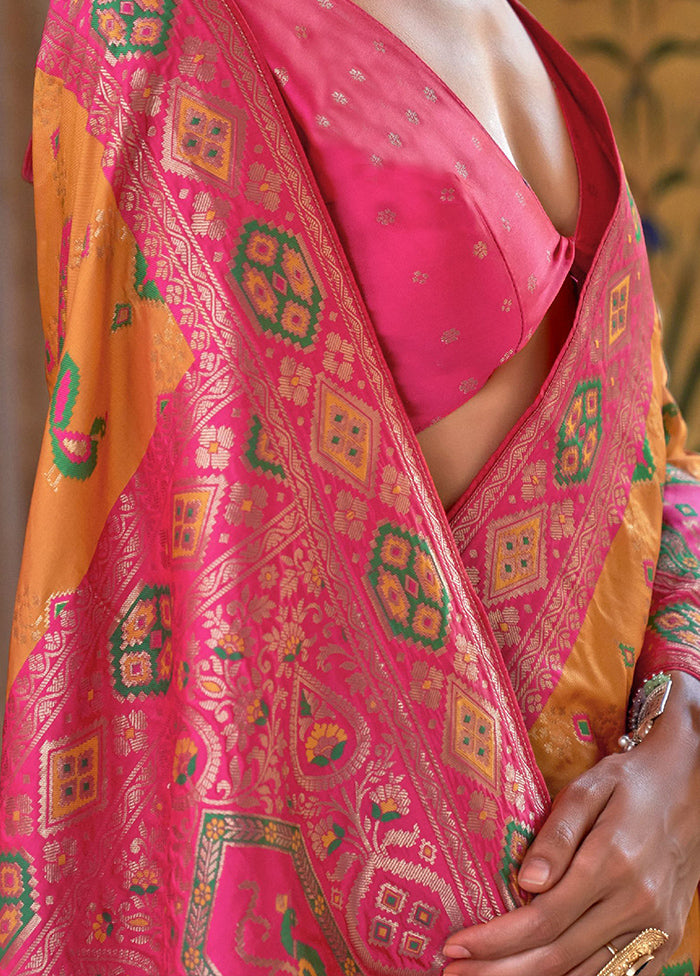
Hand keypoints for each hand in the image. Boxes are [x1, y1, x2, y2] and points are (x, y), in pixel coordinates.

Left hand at [443, 671, 699, 975]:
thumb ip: (556, 835)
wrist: (691, 786)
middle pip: (558, 956)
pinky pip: (616, 975)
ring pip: (585, 975)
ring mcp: (655, 927)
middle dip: (500, 971)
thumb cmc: (629, 782)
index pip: (543, 918)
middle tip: (454, 973)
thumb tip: (526, 881)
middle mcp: (637, 903)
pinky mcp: (664, 938)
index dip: (495, 939)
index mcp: (612, 863)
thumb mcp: (588, 789)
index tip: (455, 945)